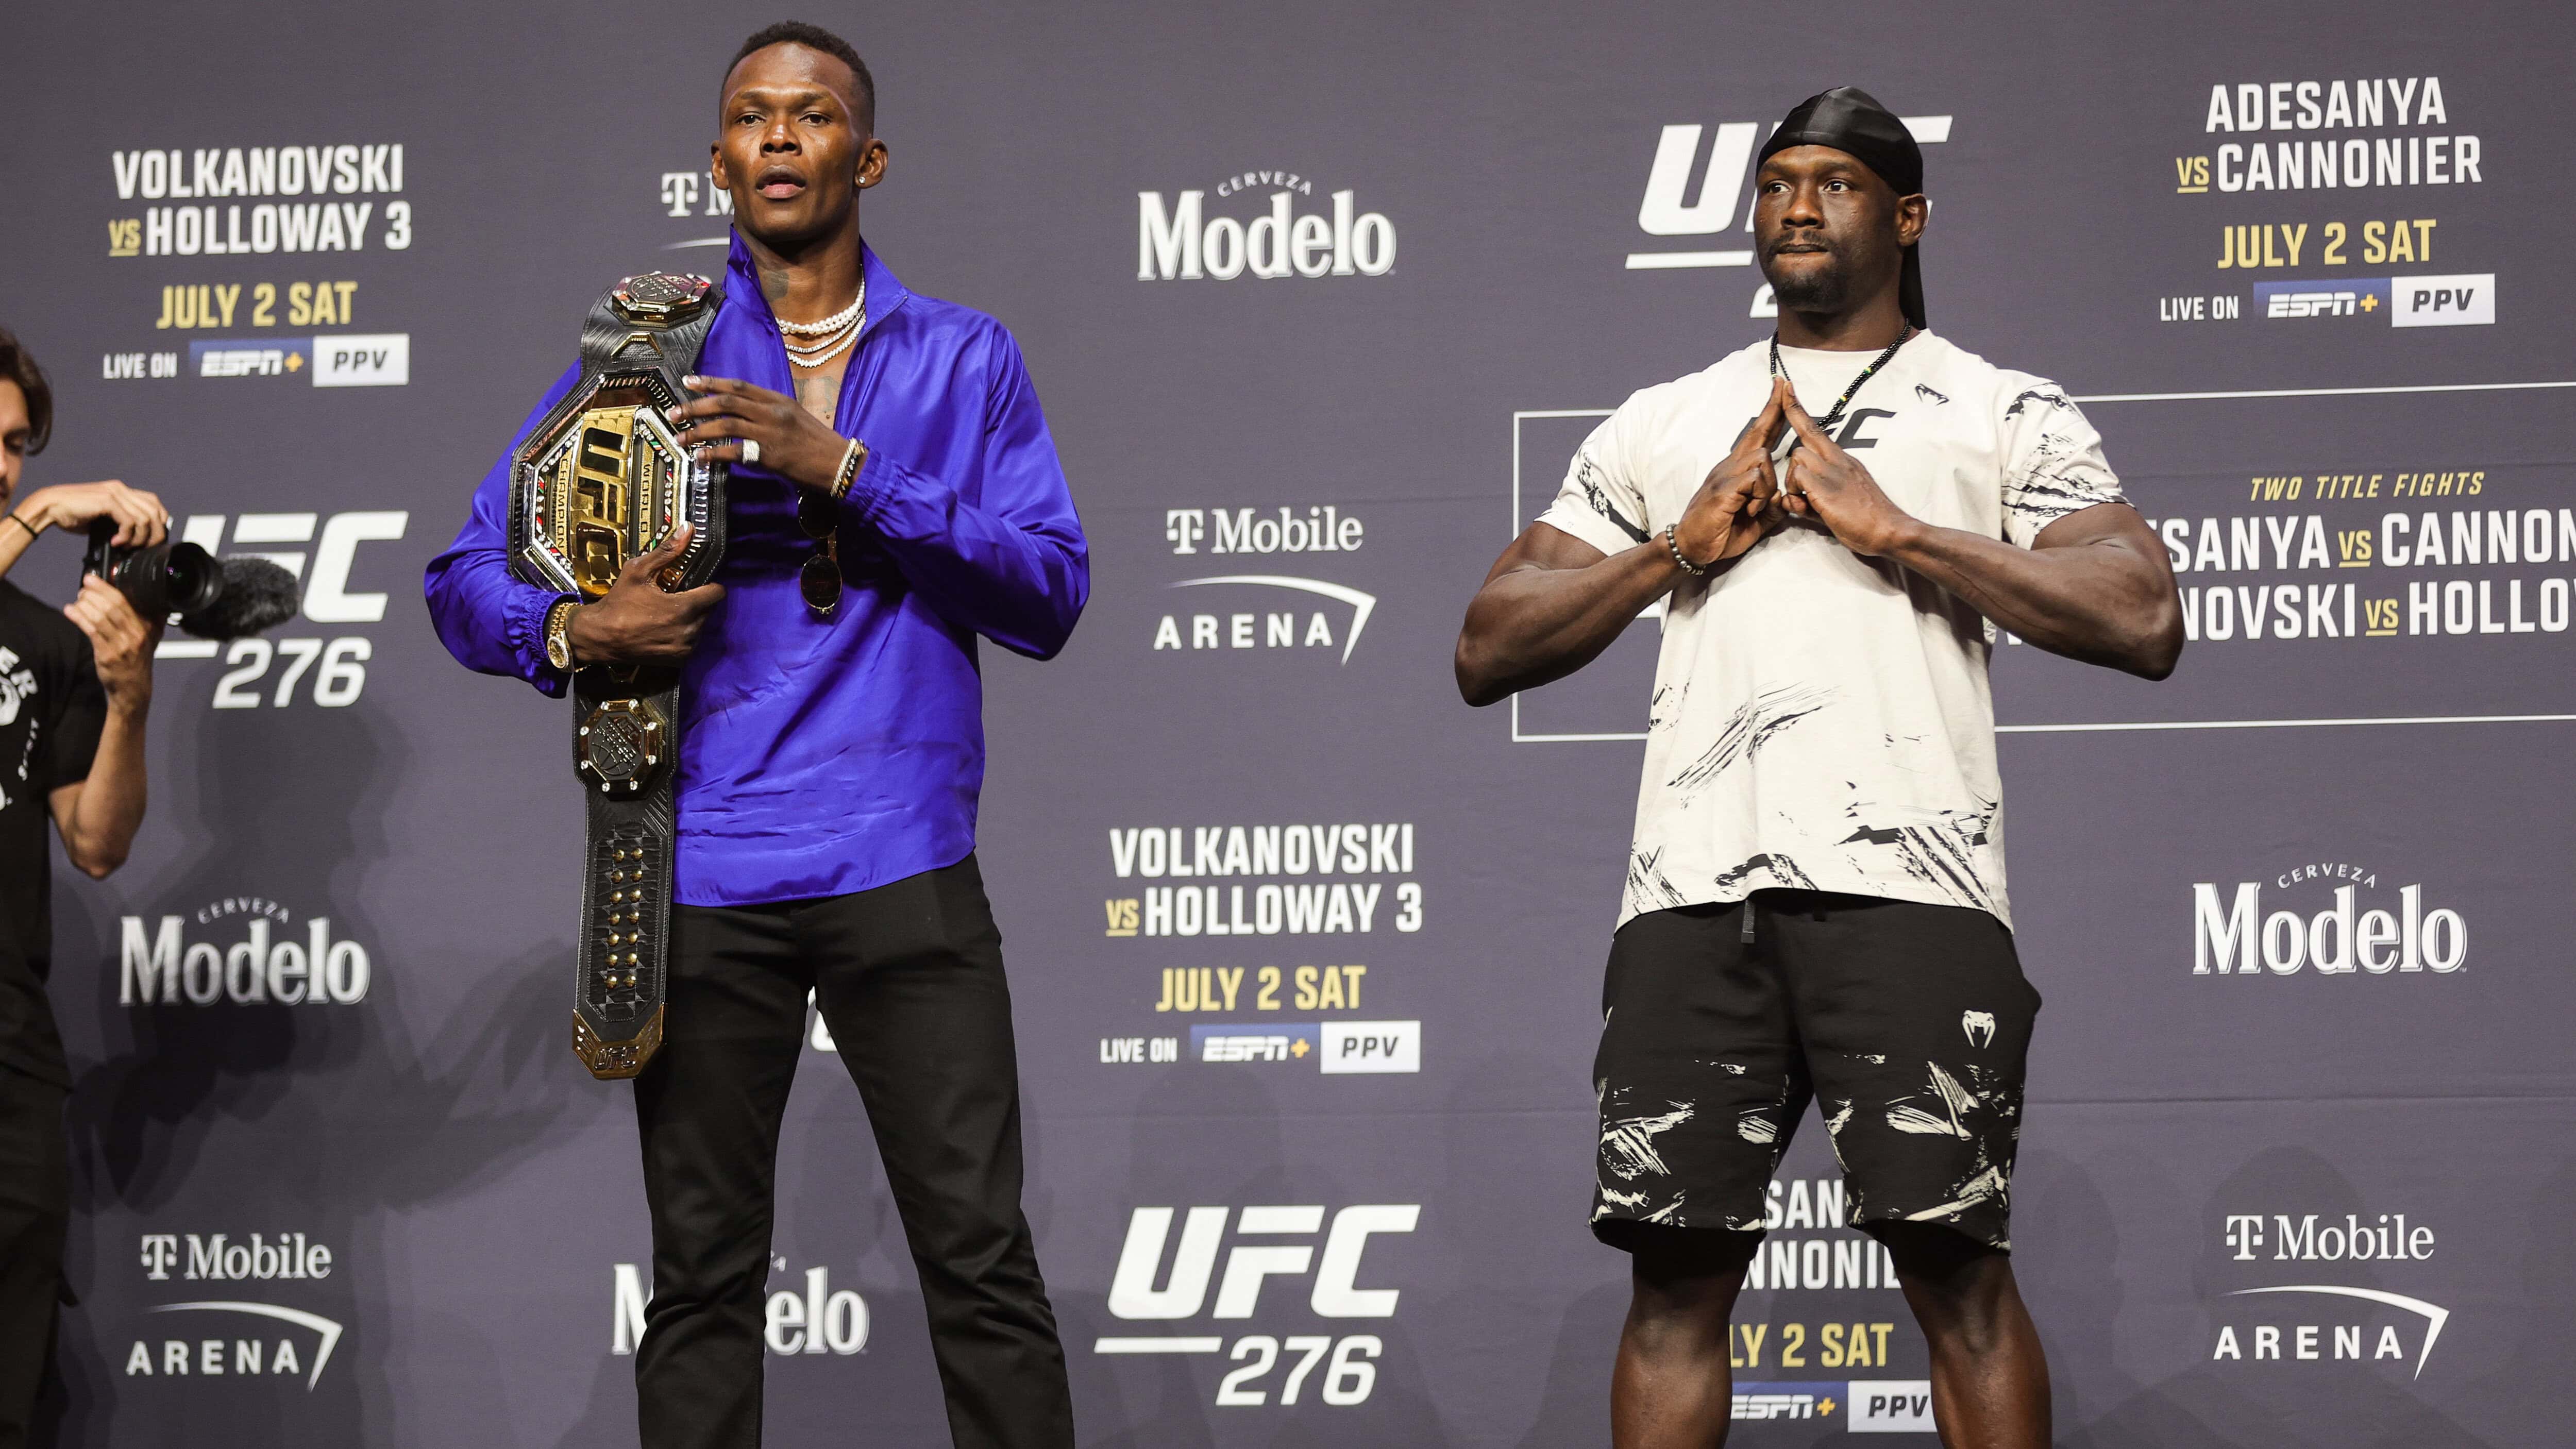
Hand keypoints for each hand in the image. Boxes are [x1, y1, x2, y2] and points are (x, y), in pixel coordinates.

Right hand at [20, 480, 168, 548]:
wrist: (50, 507)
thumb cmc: (74, 514)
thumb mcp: (103, 518)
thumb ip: (120, 522)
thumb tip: (137, 539)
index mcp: (122, 491)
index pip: (154, 503)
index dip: (160, 522)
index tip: (152, 538)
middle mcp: (121, 489)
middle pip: (155, 512)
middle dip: (155, 534)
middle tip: (143, 547)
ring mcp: (115, 493)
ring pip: (145, 518)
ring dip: (139, 538)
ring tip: (126, 546)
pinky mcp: (107, 501)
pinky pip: (129, 522)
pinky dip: (126, 536)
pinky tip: (115, 542)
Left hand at [65, 574, 161, 710]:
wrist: (133, 687)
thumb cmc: (138, 659)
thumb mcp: (152, 637)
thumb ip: (150, 617)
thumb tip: (144, 595)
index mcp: (147, 626)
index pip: (126, 601)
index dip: (107, 588)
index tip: (93, 579)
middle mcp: (136, 634)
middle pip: (113, 607)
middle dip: (94, 593)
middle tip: (83, 587)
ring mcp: (121, 645)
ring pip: (100, 617)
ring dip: (85, 604)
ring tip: (77, 599)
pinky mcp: (107, 654)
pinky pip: (90, 631)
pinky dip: (78, 618)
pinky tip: (70, 611)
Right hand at [564, 524, 725, 664]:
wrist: (600, 637)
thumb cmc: (618, 602)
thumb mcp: (638, 571)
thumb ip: (666, 551)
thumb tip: (687, 529)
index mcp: (684, 608)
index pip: (718, 593)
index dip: (709, 585)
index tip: (696, 583)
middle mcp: (689, 631)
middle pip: (709, 610)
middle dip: (696, 601)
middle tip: (675, 596)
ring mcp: (685, 648)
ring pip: (701, 626)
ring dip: (691, 618)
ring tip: (666, 613)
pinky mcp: (679, 660)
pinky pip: (691, 642)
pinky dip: (683, 634)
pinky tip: (663, 628)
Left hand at [671, 375, 848, 491]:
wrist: (839, 463)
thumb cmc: (818, 443)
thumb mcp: (795, 417)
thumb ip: (769, 412)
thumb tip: (742, 413)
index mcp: (777, 399)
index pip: (738, 385)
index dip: (710, 382)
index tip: (689, 382)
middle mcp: (771, 411)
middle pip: (726, 402)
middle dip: (695, 407)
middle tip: (674, 413)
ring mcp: (770, 432)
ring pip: (725, 425)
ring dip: (698, 431)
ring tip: (680, 438)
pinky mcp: (769, 455)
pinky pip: (734, 452)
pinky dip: (714, 454)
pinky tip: (701, 458)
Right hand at [1672, 376, 1790, 566]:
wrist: (1693, 547)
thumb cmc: (1721, 533)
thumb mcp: (1756, 520)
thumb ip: (1772, 506)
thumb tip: (1785, 497)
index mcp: (1737, 470)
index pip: (1758, 436)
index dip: (1771, 414)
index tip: (1781, 390)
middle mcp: (1730, 466)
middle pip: (1758, 432)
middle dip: (1774, 409)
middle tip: (1785, 385)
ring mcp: (1725, 476)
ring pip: (1762, 459)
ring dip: (1768, 483)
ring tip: (1757, 506)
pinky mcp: (1723, 489)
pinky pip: (1754, 479)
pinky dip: (1759, 495)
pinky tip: (1750, 510)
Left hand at [1776, 390, 1919, 556]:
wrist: (1890, 531)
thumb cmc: (1867, 520)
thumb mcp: (1835, 505)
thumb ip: (1810, 500)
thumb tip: (1792, 501)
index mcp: (1842, 461)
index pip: (1816, 429)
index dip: (1798, 409)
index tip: (1786, 388)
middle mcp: (1838, 461)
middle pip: (1803, 440)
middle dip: (1793, 465)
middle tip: (1799, 487)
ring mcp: (1833, 472)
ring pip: (1797, 457)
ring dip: (1794, 481)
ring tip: (1807, 503)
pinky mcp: (1827, 488)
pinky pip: (1799, 478)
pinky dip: (1795, 493)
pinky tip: (1807, 508)